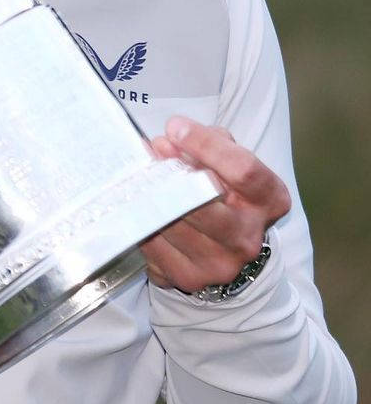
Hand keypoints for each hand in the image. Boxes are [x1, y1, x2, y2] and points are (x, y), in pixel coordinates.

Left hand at [141, 117, 291, 291]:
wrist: (226, 247)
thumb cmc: (226, 191)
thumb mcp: (230, 161)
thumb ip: (210, 144)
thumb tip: (169, 141)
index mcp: (269, 200)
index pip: (244, 170)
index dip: (206, 145)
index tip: (174, 127)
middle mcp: (248, 237)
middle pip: (202, 201)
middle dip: (167, 171)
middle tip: (146, 149)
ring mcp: (219, 262)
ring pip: (172, 222)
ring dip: (147, 192)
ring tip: (137, 170)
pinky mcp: (188, 276)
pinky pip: (153, 242)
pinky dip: (139, 217)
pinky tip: (134, 200)